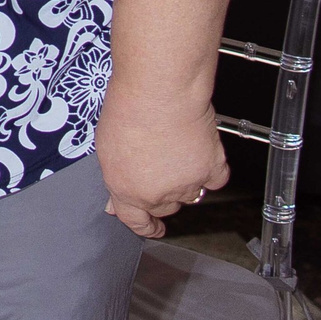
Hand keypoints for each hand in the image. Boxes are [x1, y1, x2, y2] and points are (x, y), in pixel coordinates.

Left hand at [95, 89, 228, 237]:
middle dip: (162, 193)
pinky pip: (215, 179)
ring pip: (191, 195)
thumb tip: (117, 199)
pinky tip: (200, 150)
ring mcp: (187, 185)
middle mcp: (157, 194)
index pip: (135, 221)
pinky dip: (211, 168)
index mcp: (126, 189)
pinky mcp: (211, 170)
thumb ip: (116, 175)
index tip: (152, 228)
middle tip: (160, 165)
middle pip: (165, 207)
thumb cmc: (128, 109)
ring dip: (185, 179)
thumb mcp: (105, 146)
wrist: (159, 91)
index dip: (145, 226)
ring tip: (175, 147)